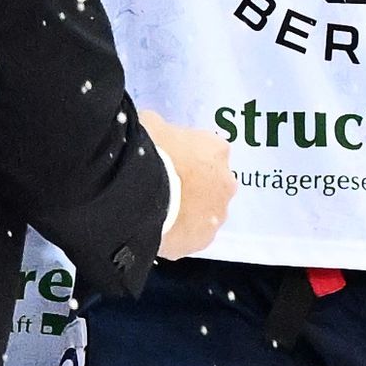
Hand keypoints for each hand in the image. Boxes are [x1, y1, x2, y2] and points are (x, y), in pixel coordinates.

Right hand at [148, 112, 236, 258]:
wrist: (139, 191)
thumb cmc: (147, 151)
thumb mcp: (151, 125)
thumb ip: (162, 130)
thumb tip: (155, 133)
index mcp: (217, 149)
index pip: (208, 151)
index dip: (187, 156)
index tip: (169, 160)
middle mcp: (226, 182)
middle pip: (212, 184)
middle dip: (194, 186)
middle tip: (166, 188)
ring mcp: (217, 214)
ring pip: (205, 213)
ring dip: (189, 212)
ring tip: (160, 212)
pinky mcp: (203, 241)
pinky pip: (192, 236)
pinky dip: (179, 233)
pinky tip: (158, 228)